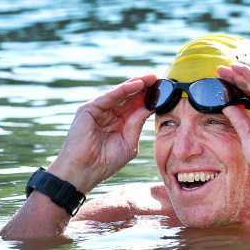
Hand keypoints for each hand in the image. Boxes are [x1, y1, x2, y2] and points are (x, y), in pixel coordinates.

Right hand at [48, 74, 158, 192]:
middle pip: (129, 97)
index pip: (136, 106)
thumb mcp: (128, 142)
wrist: (85, 171)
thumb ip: (137, 124)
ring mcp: (99, 111)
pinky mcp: (89, 109)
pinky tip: (137, 84)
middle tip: (158, 78)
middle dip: (144, 87)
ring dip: (136, 84)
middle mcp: (109, 114)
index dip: (148, 97)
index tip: (163, 90)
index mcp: (120, 123)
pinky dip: (123, 90)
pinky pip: (109, 97)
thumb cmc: (106, 162)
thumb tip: (149, 107)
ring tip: (151, 78)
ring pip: (120, 93)